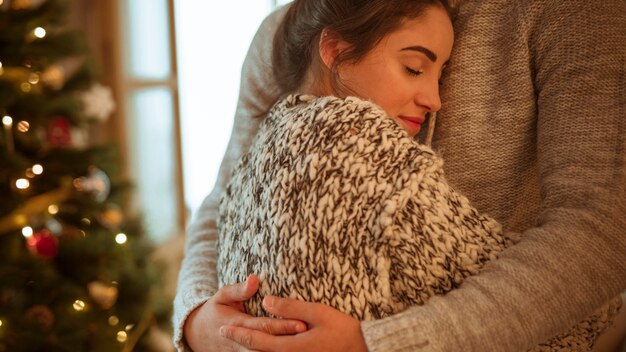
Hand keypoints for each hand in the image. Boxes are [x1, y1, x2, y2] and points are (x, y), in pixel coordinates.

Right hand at [184, 275, 307, 351]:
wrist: (199, 334)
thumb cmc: (215, 310)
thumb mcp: (222, 296)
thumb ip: (238, 289)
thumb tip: (255, 279)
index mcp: (238, 324)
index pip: (264, 326)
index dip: (283, 325)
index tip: (302, 322)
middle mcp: (242, 342)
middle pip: (270, 344)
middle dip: (290, 339)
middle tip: (310, 332)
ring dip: (286, 350)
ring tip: (307, 344)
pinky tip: (295, 350)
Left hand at [220, 296, 368, 351]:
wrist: (363, 349)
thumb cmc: (343, 330)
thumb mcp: (318, 313)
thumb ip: (291, 308)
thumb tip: (266, 301)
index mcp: (290, 347)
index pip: (256, 341)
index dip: (238, 334)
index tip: (222, 327)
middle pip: (258, 351)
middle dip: (240, 341)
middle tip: (223, 332)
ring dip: (252, 346)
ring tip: (238, 338)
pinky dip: (266, 350)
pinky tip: (263, 344)